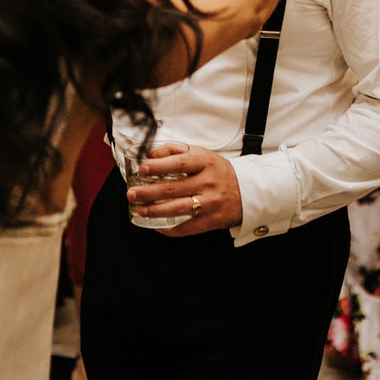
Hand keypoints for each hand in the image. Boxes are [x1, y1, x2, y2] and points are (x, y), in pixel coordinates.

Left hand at [126, 144, 242, 236]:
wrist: (247, 191)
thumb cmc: (219, 171)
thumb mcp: (202, 154)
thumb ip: (176, 150)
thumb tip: (151, 154)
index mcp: (206, 162)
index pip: (180, 162)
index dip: (160, 165)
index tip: (143, 168)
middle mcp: (208, 182)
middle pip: (175, 188)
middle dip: (150, 192)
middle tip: (132, 193)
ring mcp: (210, 203)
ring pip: (179, 208)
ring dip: (156, 211)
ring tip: (140, 209)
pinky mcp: (212, 220)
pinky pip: (188, 227)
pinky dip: (172, 229)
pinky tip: (158, 226)